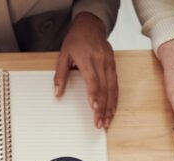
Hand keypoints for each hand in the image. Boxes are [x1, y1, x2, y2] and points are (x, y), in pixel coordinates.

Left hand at [55, 12, 116, 128]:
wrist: (90, 25)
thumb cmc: (75, 40)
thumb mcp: (63, 55)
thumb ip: (60, 75)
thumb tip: (57, 93)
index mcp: (87, 58)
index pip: (93, 80)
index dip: (94, 95)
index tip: (95, 109)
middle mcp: (101, 61)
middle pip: (104, 88)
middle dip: (103, 108)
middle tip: (100, 123)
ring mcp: (109, 63)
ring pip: (113, 88)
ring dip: (111, 106)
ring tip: (107, 121)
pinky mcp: (113, 65)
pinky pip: (116, 84)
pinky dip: (115, 98)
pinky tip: (113, 109)